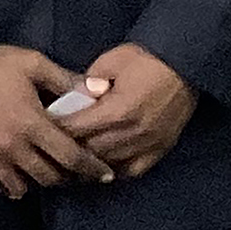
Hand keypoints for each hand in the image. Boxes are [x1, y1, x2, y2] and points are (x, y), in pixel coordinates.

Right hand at [0, 45, 108, 198]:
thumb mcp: (31, 62)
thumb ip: (64, 80)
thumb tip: (96, 91)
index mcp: (31, 124)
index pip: (70, 156)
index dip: (91, 168)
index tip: (105, 174)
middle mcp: (13, 147)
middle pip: (48, 177)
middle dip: (67, 177)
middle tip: (75, 171)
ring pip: (22, 186)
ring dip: (38, 182)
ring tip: (46, 172)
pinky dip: (10, 184)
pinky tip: (17, 177)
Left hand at [57, 44, 195, 178]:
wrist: (186, 63)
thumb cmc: (146, 58)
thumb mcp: (112, 61)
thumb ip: (89, 82)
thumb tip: (72, 98)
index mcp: (118, 109)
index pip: (78, 129)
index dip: (58, 129)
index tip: (44, 128)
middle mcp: (133, 132)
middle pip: (91, 151)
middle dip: (70, 149)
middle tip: (53, 147)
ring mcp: (149, 144)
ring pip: (110, 164)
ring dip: (90, 164)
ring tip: (73, 160)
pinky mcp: (161, 149)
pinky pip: (133, 170)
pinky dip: (116, 171)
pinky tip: (103, 167)